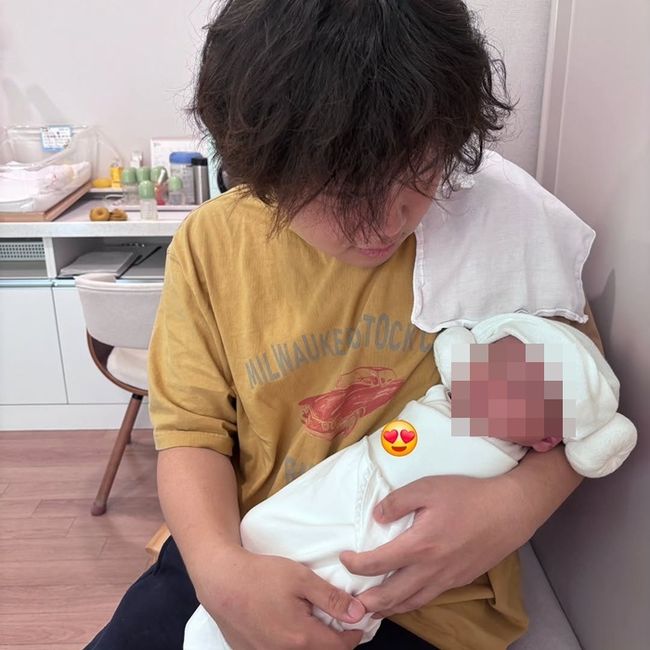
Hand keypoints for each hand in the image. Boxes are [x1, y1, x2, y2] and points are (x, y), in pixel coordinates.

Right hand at [196, 546, 364, 649]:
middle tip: (339, 622)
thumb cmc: (261, 576)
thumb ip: (331, 598)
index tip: (357, 622)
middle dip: (335, 642)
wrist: (221, 580)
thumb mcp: (301, 578)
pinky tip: (290, 627)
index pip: (340, 648)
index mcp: (301, 638)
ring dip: (313, 645)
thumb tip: (357, 613)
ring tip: (315, 623)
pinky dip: (292, 645)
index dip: (353, 635)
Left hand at [339, 474, 533, 618]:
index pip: (378, 563)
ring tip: (373, 608)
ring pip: (411, 602)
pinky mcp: (459, 580)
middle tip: (351, 600)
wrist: (508, 511)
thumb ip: (397, 502)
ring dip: (388, 608)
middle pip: (391, 595)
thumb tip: (377, 518)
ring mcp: (447, 578)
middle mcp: (431, 569)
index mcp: (420, 545)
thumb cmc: (467, 496)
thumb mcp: (427, 488)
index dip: (356, 564)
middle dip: (368, 601)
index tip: (344, 558)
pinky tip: (405, 598)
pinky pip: (428, 598)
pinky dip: (410, 603)